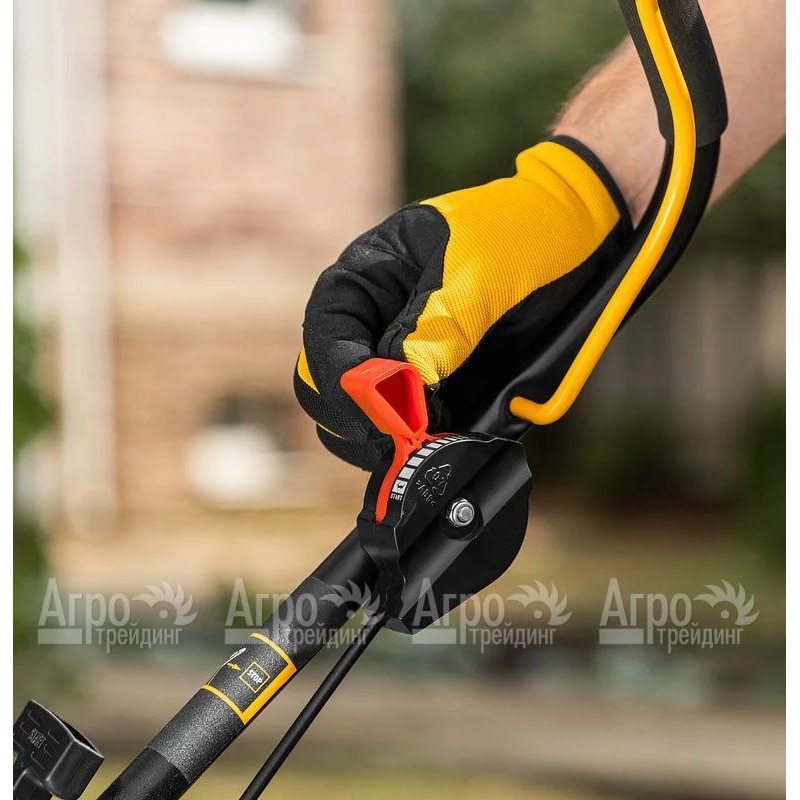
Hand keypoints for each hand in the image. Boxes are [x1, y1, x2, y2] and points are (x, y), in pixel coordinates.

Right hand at [294, 137, 631, 468]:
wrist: (579, 240)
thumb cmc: (519, 235)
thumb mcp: (473, 276)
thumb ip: (433, 333)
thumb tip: (403, 397)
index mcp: (367, 278)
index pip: (325, 335)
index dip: (340, 375)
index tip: (379, 404)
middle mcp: (376, 324)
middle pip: (331, 387)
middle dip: (359, 417)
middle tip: (404, 435)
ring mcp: (406, 361)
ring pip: (366, 418)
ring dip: (389, 438)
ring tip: (434, 439)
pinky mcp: (439, 390)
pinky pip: (414, 428)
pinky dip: (424, 444)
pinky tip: (450, 443)